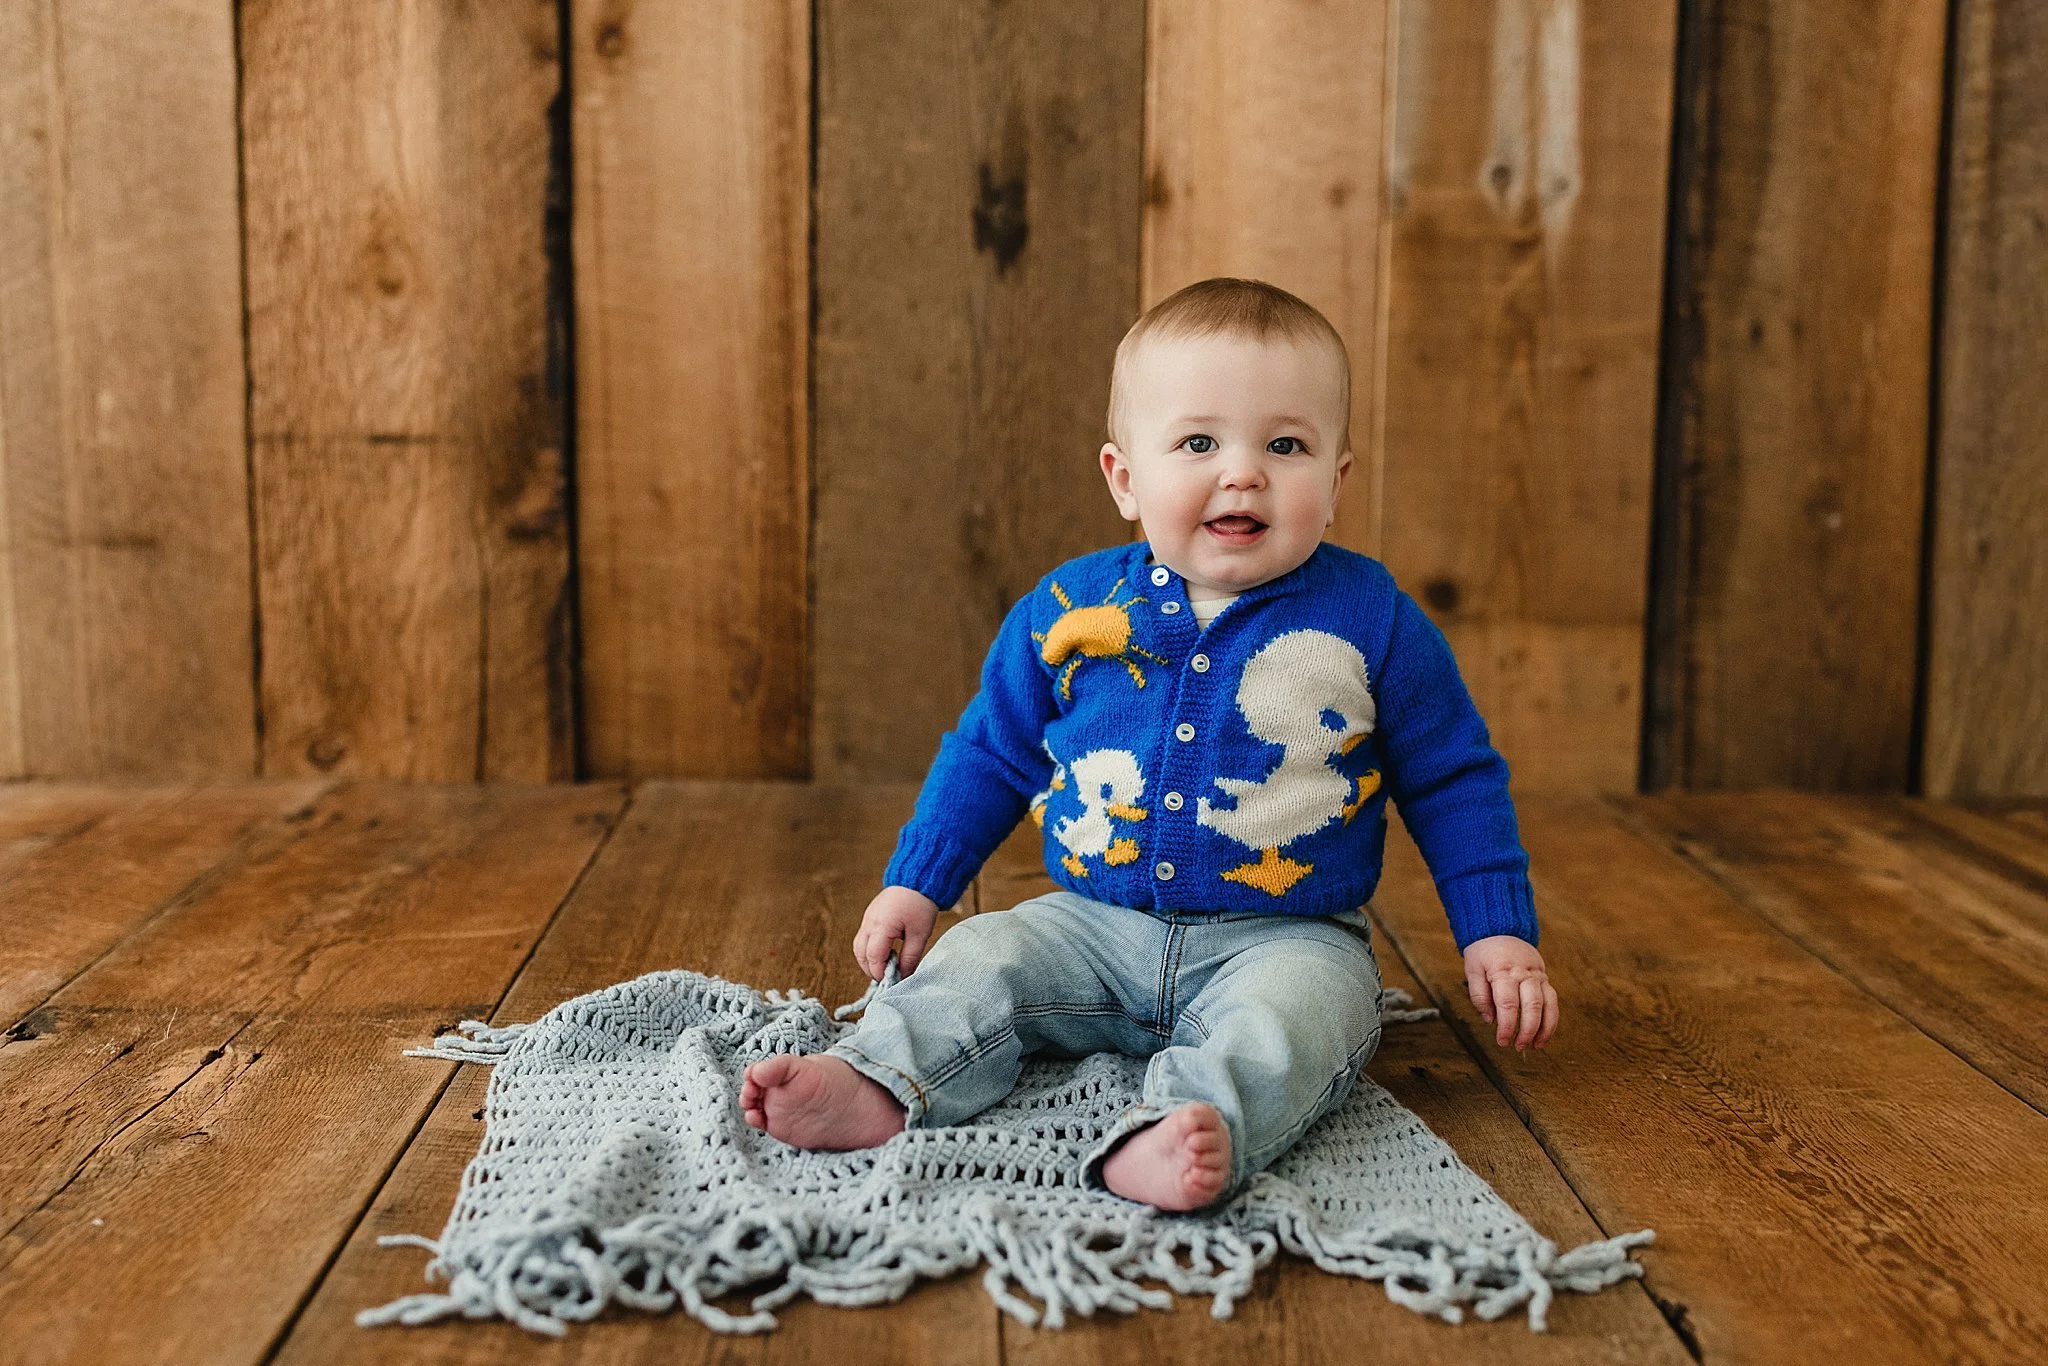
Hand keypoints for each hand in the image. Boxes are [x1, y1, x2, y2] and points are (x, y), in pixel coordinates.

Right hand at [853, 885, 941, 979]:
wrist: (917, 879)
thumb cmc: (920, 904)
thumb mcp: (920, 934)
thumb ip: (910, 957)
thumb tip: (904, 976)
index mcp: (882, 925)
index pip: (873, 956)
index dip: (880, 972)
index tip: (891, 981)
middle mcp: (870, 921)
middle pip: (861, 953)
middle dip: (871, 969)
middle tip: (887, 978)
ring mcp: (868, 917)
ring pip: (859, 946)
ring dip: (869, 959)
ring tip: (887, 967)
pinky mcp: (870, 915)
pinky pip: (864, 936)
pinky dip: (870, 949)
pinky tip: (886, 953)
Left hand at [1462, 935, 1559, 1050]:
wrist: (1500, 929)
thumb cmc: (1484, 952)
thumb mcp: (1472, 970)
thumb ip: (1479, 996)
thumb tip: (1490, 1020)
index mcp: (1503, 971)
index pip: (1508, 1004)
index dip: (1507, 1026)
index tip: (1502, 1041)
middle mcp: (1524, 974)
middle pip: (1532, 1006)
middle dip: (1527, 1030)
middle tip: (1517, 1047)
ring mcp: (1537, 975)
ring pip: (1547, 1005)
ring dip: (1544, 1028)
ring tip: (1535, 1046)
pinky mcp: (1545, 978)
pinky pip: (1553, 1001)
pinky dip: (1552, 1020)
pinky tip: (1545, 1034)